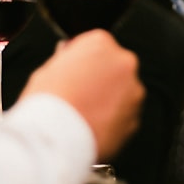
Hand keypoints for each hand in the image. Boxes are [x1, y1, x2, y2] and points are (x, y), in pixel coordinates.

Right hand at [19, 30, 143, 160]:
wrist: (55, 140)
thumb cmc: (48, 104)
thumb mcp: (48, 70)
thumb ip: (67, 61)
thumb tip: (71, 61)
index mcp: (100, 43)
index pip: (96, 44)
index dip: (84, 61)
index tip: (76, 72)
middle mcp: (123, 63)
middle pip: (113, 67)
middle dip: (100, 79)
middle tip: (79, 95)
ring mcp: (133, 92)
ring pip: (122, 93)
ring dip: (108, 100)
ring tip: (83, 114)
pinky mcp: (135, 118)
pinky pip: (124, 116)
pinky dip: (112, 121)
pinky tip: (91, 127)